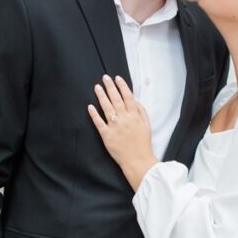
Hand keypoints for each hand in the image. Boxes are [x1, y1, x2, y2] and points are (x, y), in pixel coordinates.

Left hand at [87, 75, 157, 190]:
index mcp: (134, 116)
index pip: (127, 97)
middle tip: (105, 78)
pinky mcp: (106, 135)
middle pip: (116, 99)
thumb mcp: (146, 125)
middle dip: (110, 87)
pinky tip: (90, 106)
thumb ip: (141, 111)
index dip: (122, 86)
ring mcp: (115, 127)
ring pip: (107, 108)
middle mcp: (124, 119)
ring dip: (101, 96)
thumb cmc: (143, 143)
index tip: (117, 78)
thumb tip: (134, 100)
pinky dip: (94, 114)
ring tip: (97, 87)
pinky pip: (99, 122)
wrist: (138, 160)